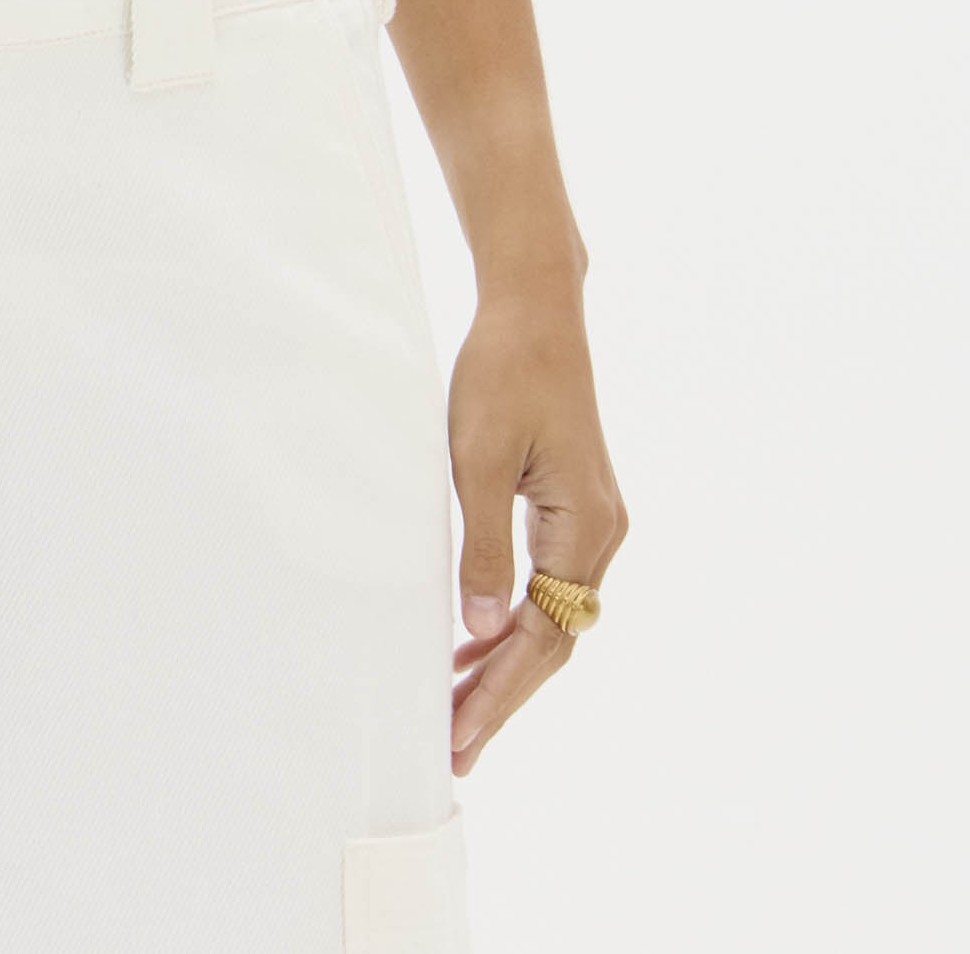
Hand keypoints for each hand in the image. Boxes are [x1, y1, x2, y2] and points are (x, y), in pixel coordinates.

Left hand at [446, 271, 627, 773]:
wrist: (535, 308)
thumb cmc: (504, 371)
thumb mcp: (478, 458)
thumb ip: (482, 546)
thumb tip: (479, 632)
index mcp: (585, 525)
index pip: (544, 636)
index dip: (501, 691)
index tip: (461, 735)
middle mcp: (602, 533)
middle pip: (554, 640)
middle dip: (503, 695)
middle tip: (454, 748)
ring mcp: (592, 522)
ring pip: (550, 617)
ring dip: (504, 663)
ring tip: (455, 711)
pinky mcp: (574, 508)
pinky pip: (545, 584)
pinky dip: (510, 619)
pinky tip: (473, 645)